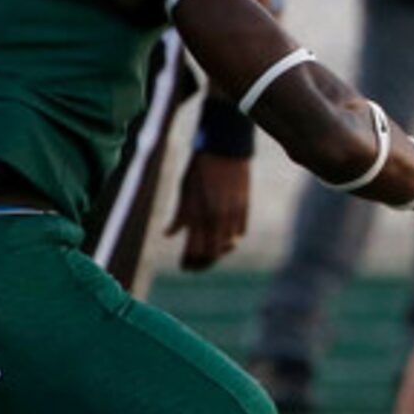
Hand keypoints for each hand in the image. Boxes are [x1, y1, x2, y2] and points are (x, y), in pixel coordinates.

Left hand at [168, 152, 249, 271]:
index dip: (190, 263)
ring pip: (228, 245)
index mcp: (199, 214)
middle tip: (196, 264)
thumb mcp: (185, 190)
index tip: (185, 267)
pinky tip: (224, 237)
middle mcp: (216, 217)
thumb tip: (168, 234)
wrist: (225, 147)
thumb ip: (179, 216)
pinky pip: (240, 232)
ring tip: (210, 251)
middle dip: (204, 262)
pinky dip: (231, 238)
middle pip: (212, 253)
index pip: (195, 251)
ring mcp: (233, 213)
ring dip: (218, 250)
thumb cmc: (200, 167)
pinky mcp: (244, 207)